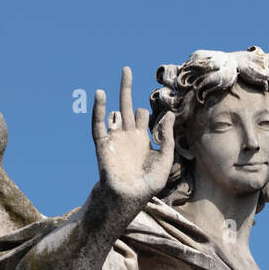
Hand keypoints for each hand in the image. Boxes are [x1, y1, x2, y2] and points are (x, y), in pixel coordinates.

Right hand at [92, 67, 175, 208]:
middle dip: (126, 88)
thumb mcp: (164, 161)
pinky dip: (99, 109)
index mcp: (142, 140)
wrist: (126, 200)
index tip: (165, 113)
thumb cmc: (146, 186)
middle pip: (127, 106)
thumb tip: (170, 115)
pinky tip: (101, 94)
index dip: (153, 112)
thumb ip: (167, 138)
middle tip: (126, 69)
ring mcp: (115, 139)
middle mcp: (127, 136)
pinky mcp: (103, 145)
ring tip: (125, 73)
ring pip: (115, 110)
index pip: (144, 117)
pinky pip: (98, 124)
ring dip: (119, 94)